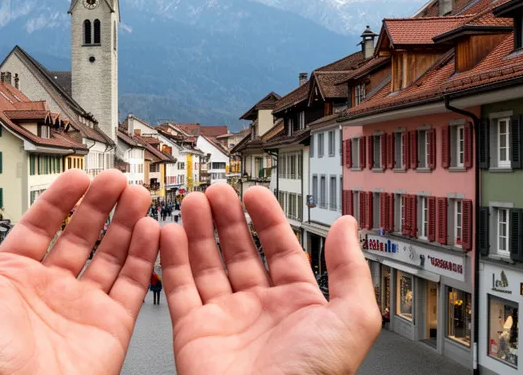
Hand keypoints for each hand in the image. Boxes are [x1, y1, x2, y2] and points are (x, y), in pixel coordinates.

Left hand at [0, 169, 158, 374]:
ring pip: (111, 254)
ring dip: (126, 223)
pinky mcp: (110, 327)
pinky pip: (132, 284)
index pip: (41, 225)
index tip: (78, 176)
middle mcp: (47, 290)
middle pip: (81, 234)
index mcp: (9, 278)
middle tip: (115, 179)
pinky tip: (151, 230)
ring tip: (138, 195)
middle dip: (100, 203)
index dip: (60, 199)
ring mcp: (80, 307)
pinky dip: (145, 257)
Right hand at [161, 184, 380, 374]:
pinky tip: (170, 232)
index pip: (280, 249)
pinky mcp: (194, 331)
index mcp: (297, 305)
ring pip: (206, 264)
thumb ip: (350, 268)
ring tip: (192, 201)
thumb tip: (347, 227)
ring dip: (198, 230)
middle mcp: (259, 310)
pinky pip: (179, 287)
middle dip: (226, 218)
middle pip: (239, 251)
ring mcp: (225, 319)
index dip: (267, 219)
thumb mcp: (352, 317)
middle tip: (216, 191)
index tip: (254, 193)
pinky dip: (171, 259)